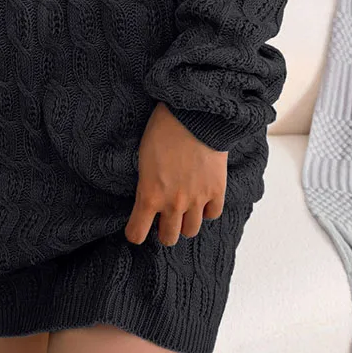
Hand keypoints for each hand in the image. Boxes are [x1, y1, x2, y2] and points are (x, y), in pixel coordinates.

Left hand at [125, 101, 227, 246]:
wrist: (194, 114)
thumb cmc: (162, 130)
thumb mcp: (143, 158)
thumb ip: (146, 185)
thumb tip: (149, 199)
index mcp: (149, 195)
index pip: (136, 234)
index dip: (134, 232)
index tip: (136, 227)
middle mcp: (173, 203)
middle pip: (168, 238)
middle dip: (163, 231)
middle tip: (163, 218)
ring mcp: (197, 199)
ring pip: (190, 231)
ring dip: (185, 223)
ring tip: (183, 209)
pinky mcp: (216, 190)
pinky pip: (212, 214)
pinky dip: (206, 210)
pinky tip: (201, 198)